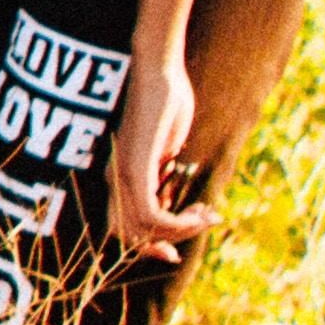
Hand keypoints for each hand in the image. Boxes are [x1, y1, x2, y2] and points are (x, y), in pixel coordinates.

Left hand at [107, 47, 205, 253]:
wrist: (159, 71)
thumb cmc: (165, 104)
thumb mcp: (166, 149)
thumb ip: (164, 176)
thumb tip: (174, 202)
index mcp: (120, 175)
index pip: (121, 226)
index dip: (146, 245)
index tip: (174, 252)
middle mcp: (116, 177)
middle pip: (126, 234)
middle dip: (160, 245)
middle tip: (197, 233)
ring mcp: (124, 171)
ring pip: (142, 228)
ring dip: (181, 231)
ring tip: (208, 216)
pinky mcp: (138, 164)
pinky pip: (152, 212)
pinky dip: (179, 222)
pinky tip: (202, 212)